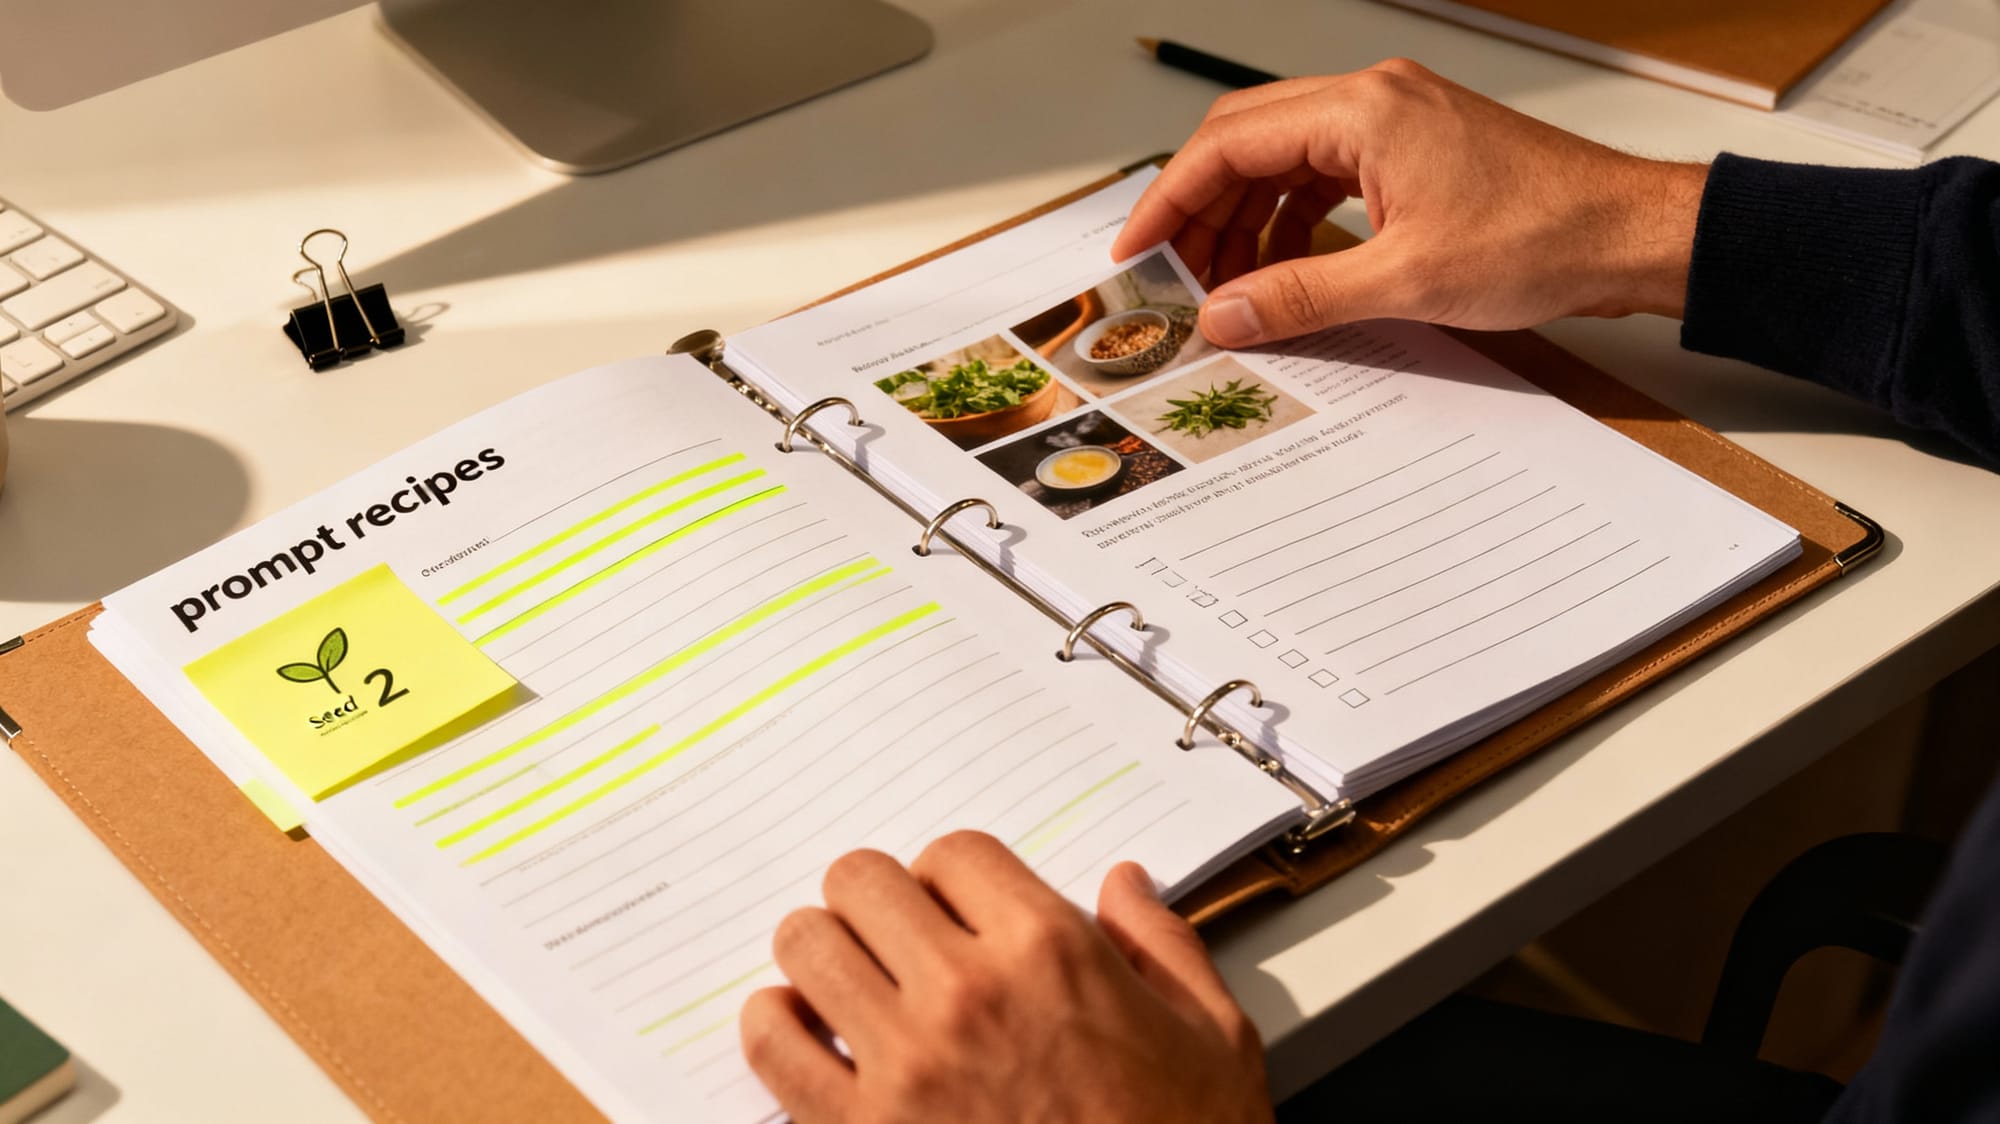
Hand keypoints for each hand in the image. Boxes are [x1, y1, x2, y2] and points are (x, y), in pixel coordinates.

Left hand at [740, 831, 1271, 1123]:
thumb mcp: (1213, 1035)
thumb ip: (1162, 943)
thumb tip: (1124, 885)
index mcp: (1053, 953)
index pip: (953, 853)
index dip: (951, 877)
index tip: (956, 908)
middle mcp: (969, 993)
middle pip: (862, 881)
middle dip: (876, 902)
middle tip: (894, 936)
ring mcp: (906, 1065)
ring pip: (805, 945)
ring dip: (823, 955)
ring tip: (849, 981)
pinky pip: (772, 1044)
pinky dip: (777, 1029)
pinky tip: (809, 1038)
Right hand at [1113, 59, 1708, 346]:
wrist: (1626, 234)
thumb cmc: (1542, 237)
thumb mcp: (1404, 282)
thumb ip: (1300, 297)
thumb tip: (1224, 314)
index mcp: (1363, 111)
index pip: (1229, 144)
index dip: (1170, 200)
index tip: (1136, 248)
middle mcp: (1373, 99)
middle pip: (1246, 141)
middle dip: (1201, 209)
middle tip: (1173, 273)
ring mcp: (1395, 119)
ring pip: (1282, 157)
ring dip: (1245, 218)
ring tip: (1227, 285)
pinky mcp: (1414, 148)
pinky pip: (1324, 172)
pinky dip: (1290, 217)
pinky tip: (1283, 267)